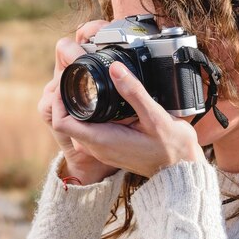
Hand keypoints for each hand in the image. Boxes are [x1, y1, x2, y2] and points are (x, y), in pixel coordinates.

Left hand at [55, 61, 204, 177]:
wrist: (180, 169)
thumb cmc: (171, 146)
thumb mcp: (154, 116)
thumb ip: (133, 92)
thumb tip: (115, 68)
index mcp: (102, 140)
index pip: (61, 122)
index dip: (59, 100)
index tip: (69, 82)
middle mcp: (97, 148)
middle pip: (66, 122)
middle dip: (67, 98)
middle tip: (78, 77)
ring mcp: (102, 150)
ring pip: (77, 126)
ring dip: (77, 106)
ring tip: (89, 85)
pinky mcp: (109, 148)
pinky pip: (90, 130)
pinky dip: (90, 114)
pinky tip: (104, 100)